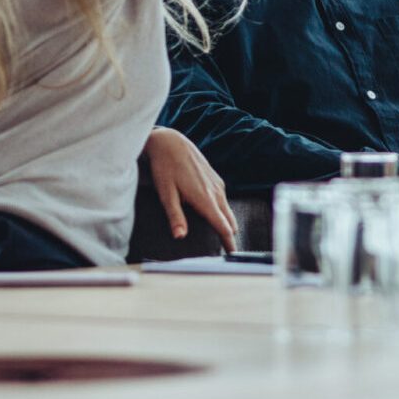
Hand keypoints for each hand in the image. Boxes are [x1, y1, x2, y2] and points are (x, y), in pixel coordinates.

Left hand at [141, 127, 236, 249]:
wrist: (171, 143)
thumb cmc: (165, 168)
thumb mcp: (166, 194)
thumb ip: (175, 216)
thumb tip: (181, 236)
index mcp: (205, 198)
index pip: (223, 226)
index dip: (228, 242)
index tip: (232, 255)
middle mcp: (216, 192)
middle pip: (230, 220)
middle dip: (230, 236)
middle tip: (227, 252)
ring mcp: (217, 184)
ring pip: (228, 210)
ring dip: (227, 224)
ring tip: (223, 237)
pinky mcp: (215, 179)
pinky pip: (224, 201)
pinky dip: (223, 212)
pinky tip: (216, 216)